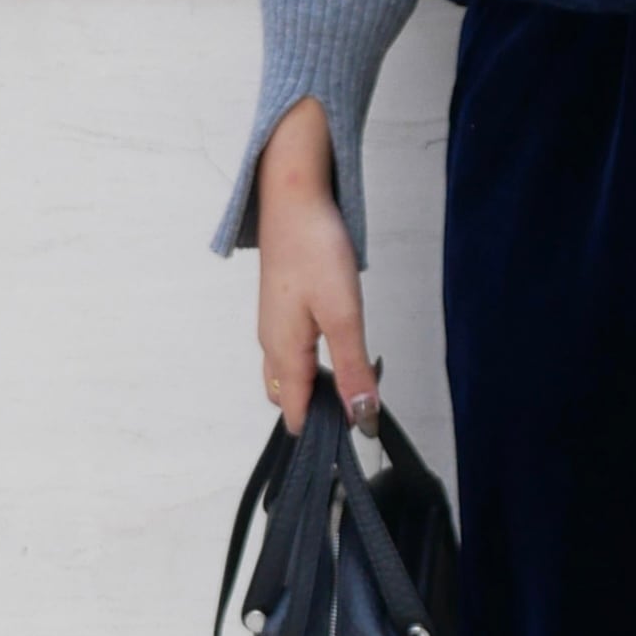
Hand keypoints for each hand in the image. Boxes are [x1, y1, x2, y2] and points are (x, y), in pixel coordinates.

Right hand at [254, 97, 379, 437]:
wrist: (293, 197)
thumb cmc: (315, 250)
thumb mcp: (344, 315)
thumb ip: (354, 369)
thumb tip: (363, 418)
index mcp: (283, 353)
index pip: (297, 414)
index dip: (324, 432)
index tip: (355, 438)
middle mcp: (272, 344)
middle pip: (290, 399)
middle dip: (321, 412)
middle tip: (362, 407)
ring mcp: (274, 325)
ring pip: (291, 375)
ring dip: (319, 387)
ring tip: (357, 380)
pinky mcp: (282, 308)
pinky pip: (294, 352)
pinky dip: (316, 363)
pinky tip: (342, 349)